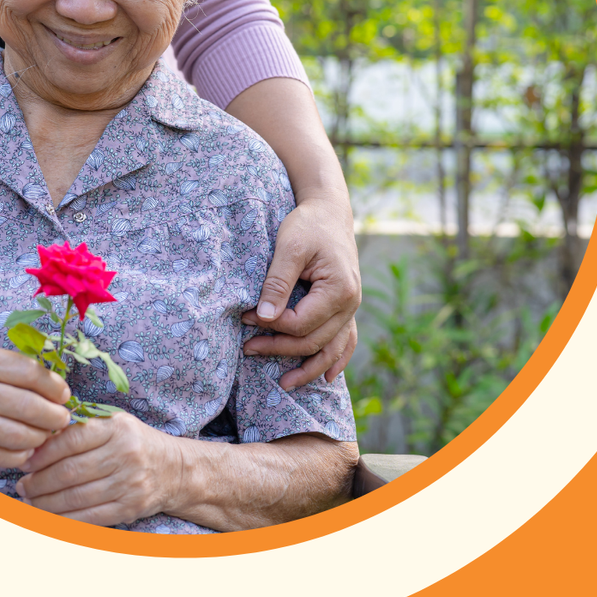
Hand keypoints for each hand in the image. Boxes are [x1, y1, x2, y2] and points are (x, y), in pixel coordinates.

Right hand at [0, 339, 69, 466]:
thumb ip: (5, 363)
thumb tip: (46, 379)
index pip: (31, 374)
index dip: (55, 386)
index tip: (63, 392)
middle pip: (31, 408)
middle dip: (56, 415)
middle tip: (62, 416)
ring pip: (20, 437)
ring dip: (41, 437)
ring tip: (45, 432)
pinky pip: (2, 456)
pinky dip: (20, 454)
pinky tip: (24, 446)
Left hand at [15, 412, 182, 526]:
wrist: (175, 469)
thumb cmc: (133, 443)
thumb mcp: (113, 424)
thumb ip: (80, 429)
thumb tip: (36, 444)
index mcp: (116, 428)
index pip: (71, 440)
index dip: (43, 454)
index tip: (25, 462)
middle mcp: (125, 454)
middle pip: (70, 471)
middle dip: (39, 482)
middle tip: (22, 486)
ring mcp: (129, 482)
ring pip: (77, 497)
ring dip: (47, 503)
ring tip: (30, 501)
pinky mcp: (130, 507)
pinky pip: (90, 517)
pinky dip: (65, 520)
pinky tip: (49, 517)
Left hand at [240, 195, 361, 387]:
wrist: (329, 212)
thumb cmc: (308, 224)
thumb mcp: (289, 246)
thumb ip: (278, 283)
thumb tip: (264, 318)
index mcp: (338, 289)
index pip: (301, 323)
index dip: (272, 326)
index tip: (245, 319)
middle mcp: (350, 303)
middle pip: (314, 341)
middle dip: (280, 349)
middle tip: (247, 349)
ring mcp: (351, 308)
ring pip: (331, 349)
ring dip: (308, 368)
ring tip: (283, 384)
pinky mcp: (346, 307)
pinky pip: (345, 341)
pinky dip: (335, 360)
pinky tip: (324, 377)